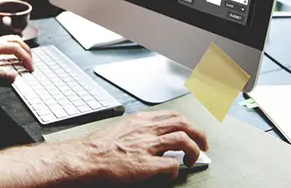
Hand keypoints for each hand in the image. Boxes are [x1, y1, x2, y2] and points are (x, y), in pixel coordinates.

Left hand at [0, 35, 33, 80]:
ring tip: (26, 61)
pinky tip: (14, 59)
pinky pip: (6, 44)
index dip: (25, 57)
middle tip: (31, 65)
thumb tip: (13, 76)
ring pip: (12, 40)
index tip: (30, 68)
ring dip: (22, 49)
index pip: (14, 47)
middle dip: (27, 52)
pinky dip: (15, 50)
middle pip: (16, 41)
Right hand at [79, 110, 207, 183]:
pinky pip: (172, 164)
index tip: (193, 131)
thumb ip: (139, 130)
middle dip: (199, 134)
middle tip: (203, 145)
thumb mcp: (122, 128)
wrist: (86, 157)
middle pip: (184, 124)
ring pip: (183, 140)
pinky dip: (176, 170)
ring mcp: (147, 146)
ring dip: (194, 151)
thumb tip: (152, 136)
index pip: (173, 115)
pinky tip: (172, 174)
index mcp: (141, 120)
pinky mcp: (146, 164)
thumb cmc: (99, 146)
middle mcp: (147, 129)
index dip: (188, 123)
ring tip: (193, 160)